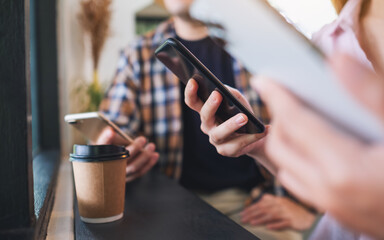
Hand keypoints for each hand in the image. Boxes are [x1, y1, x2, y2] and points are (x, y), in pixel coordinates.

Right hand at [95, 127, 158, 181]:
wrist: (102, 165)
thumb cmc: (106, 147)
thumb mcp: (107, 140)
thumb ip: (114, 137)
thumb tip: (124, 136)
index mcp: (96, 154)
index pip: (99, 146)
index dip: (105, 139)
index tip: (111, 130)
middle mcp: (105, 167)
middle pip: (121, 159)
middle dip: (134, 148)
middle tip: (143, 138)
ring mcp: (116, 176)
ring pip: (133, 168)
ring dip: (145, 157)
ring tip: (152, 146)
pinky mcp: (125, 179)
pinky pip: (138, 173)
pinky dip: (148, 164)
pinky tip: (155, 155)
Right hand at [184, 78, 275, 173]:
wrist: (256, 135)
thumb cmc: (243, 113)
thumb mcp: (238, 100)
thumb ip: (231, 93)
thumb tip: (224, 89)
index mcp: (206, 112)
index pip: (193, 102)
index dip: (190, 92)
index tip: (193, 80)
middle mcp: (207, 126)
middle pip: (204, 116)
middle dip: (210, 105)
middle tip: (217, 94)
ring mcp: (215, 140)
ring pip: (219, 133)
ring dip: (231, 124)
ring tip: (244, 117)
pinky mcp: (227, 151)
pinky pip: (237, 144)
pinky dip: (251, 137)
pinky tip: (263, 130)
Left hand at [241, 194, 314, 230]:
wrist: (310, 215)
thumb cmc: (294, 210)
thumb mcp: (283, 202)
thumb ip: (272, 200)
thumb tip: (261, 198)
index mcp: (277, 200)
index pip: (261, 204)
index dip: (251, 208)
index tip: (242, 214)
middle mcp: (281, 205)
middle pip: (264, 209)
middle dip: (252, 214)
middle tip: (243, 219)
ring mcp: (286, 213)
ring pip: (271, 216)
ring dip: (261, 219)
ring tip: (252, 223)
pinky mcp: (292, 221)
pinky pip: (283, 223)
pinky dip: (276, 225)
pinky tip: (269, 227)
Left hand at [253, 54, 383, 237]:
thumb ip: (368, 94)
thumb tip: (337, 60)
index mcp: (345, 169)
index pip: (296, 123)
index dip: (277, 97)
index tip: (263, 79)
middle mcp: (328, 192)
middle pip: (281, 147)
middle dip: (280, 119)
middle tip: (289, 97)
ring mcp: (330, 206)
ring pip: (286, 167)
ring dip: (286, 142)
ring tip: (301, 119)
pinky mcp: (336, 212)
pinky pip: (299, 183)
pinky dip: (297, 161)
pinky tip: (316, 147)